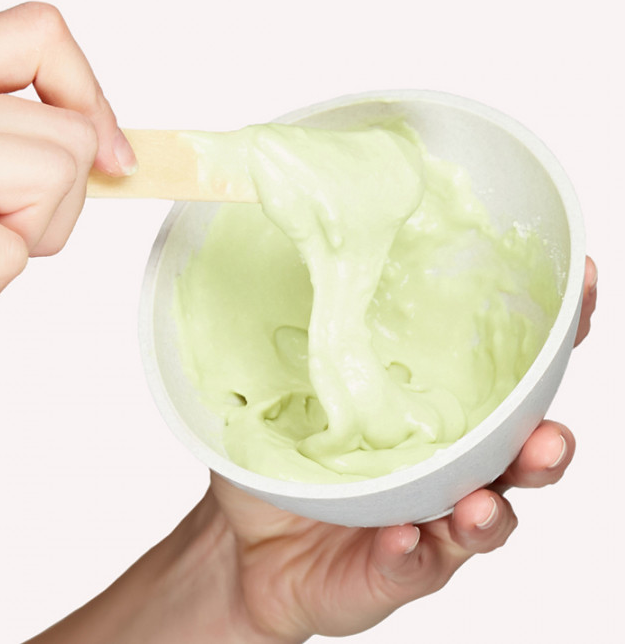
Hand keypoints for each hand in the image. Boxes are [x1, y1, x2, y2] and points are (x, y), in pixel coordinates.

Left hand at [204, 255, 597, 641]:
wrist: (248, 542)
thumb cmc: (284, 457)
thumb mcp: (286, 387)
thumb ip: (307, 338)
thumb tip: (311, 259)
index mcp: (434, 413)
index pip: (505, 376)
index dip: (553, 337)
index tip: (581, 287)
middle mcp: (445, 466)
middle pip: (518, 454)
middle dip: (545, 446)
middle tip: (548, 438)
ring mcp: (427, 520)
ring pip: (486, 517)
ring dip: (490, 512)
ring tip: (476, 505)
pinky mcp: (395, 569)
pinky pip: (416, 565)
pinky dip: (414, 553)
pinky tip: (402, 538)